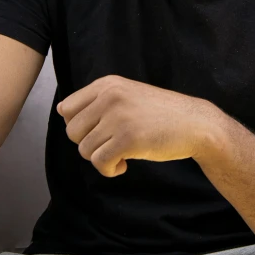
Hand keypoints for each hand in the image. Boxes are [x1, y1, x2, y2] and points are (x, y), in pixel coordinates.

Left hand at [57, 75, 219, 177]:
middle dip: (89, 144)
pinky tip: (125, 164)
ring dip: (101, 159)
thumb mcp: (127, 95)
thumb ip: (98, 100)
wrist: (194, 123)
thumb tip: (60, 110)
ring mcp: (118, 116)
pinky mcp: (127, 138)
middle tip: (111, 145)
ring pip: (84, 150)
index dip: (80, 127)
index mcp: (107, 84)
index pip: (67, 108)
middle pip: (72, 132)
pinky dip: (109, 170)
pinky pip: (99, 163)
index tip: (100, 131)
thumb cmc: (160, 113)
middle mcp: (109, 96)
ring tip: (122, 153)